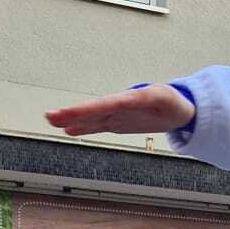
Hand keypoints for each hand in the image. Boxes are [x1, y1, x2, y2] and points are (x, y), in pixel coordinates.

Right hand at [46, 84, 194, 139]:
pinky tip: (69, 130)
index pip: (106, 104)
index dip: (88, 109)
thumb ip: (157, 99)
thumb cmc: (175, 103)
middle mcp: (120, 105)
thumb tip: (148, 98)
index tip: (71, 113)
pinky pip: (98, 125)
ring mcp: (117, 114)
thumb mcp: (169, 100)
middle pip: (93, 110)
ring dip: (72, 120)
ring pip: (92, 117)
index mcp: (132, 98)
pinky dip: (84, 128)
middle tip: (50, 116)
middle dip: (72, 113)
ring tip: (52, 121)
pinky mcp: (118, 122)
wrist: (179, 108)